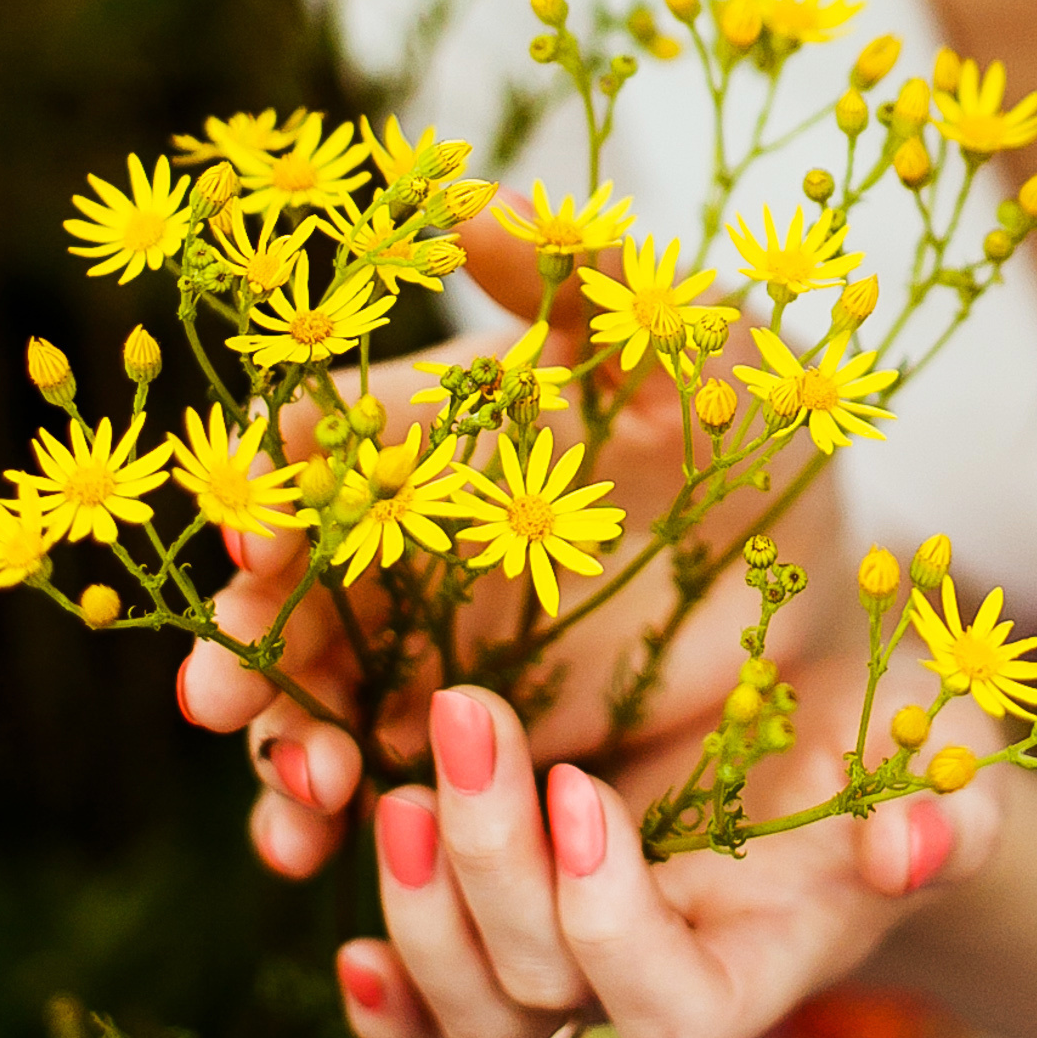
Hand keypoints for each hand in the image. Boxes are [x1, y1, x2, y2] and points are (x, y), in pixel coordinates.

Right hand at [174, 205, 811, 874]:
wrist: (818, 570)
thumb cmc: (748, 426)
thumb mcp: (682, 340)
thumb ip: (581, 278)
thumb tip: (478, 193)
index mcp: (431, 432)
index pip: (312, 448)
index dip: (266, 482)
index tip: (255, 524)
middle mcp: (399, 541)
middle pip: (277, 587)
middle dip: (235, 634)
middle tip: (218, 689)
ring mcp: (418, 646)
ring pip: (298, 695)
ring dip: (273, 739)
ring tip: (305, 785)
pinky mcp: (455, 740)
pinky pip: (358, 780)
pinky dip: (317, 813)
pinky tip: (317, 844)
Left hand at [335, 655, 1005, 1037]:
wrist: (823, 741)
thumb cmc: (895, 751)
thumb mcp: (947, 762)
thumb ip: (950, 812)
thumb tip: (911, 848)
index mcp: (757, 973)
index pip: (667, 1013)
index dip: (609, 927)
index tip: (583, 790)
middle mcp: (649, 994)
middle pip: (539, 995)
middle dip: (489, 867)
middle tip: (468, 726)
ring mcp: (572, 980)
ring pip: (467, 1013)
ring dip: (418, 905)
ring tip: (396, 787)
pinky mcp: (513, 942)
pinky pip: (429, 1020)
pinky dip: (383, 991)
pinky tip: (348, 907)